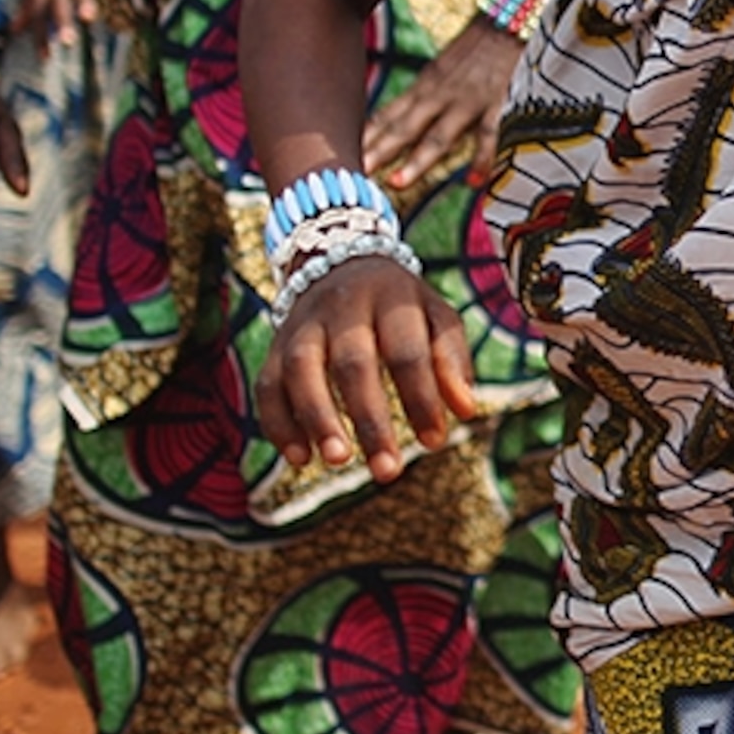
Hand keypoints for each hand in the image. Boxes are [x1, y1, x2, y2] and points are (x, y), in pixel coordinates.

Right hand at [254, 256, 477, 482]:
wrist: (341, 262)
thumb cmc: (402, 306)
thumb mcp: (437, 316)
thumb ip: (452, 359)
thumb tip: (466, 411)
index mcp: (392, 296)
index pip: (407, 350)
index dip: (421, 398)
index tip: (435, 441)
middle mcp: (342, 306)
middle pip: (352, 362)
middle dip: (370, 419)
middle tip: (388, 470)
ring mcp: (303, 323)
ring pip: (300, 368)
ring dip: (317, 418)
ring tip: (338, 461)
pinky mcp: (276, 345)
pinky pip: (267, 383)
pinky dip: (278, 423)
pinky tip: (300, 459)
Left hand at [361, 16, 525, 192]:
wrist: (507, 19)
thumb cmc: (474, 48)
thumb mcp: (439, 69)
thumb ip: (421, 97)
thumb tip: (396, 125)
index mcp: (423, 86)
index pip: (387, 116)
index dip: (365, 138)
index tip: (342, 158)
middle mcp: (439, 95)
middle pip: (404, 129)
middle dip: (379, 153)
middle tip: (356, 173)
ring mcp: (467, 101)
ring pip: (439, 136)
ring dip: (417, 161)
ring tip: (397, 184)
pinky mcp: (497, 103)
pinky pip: (489, 135)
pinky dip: (482, 158)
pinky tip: (474, 182)